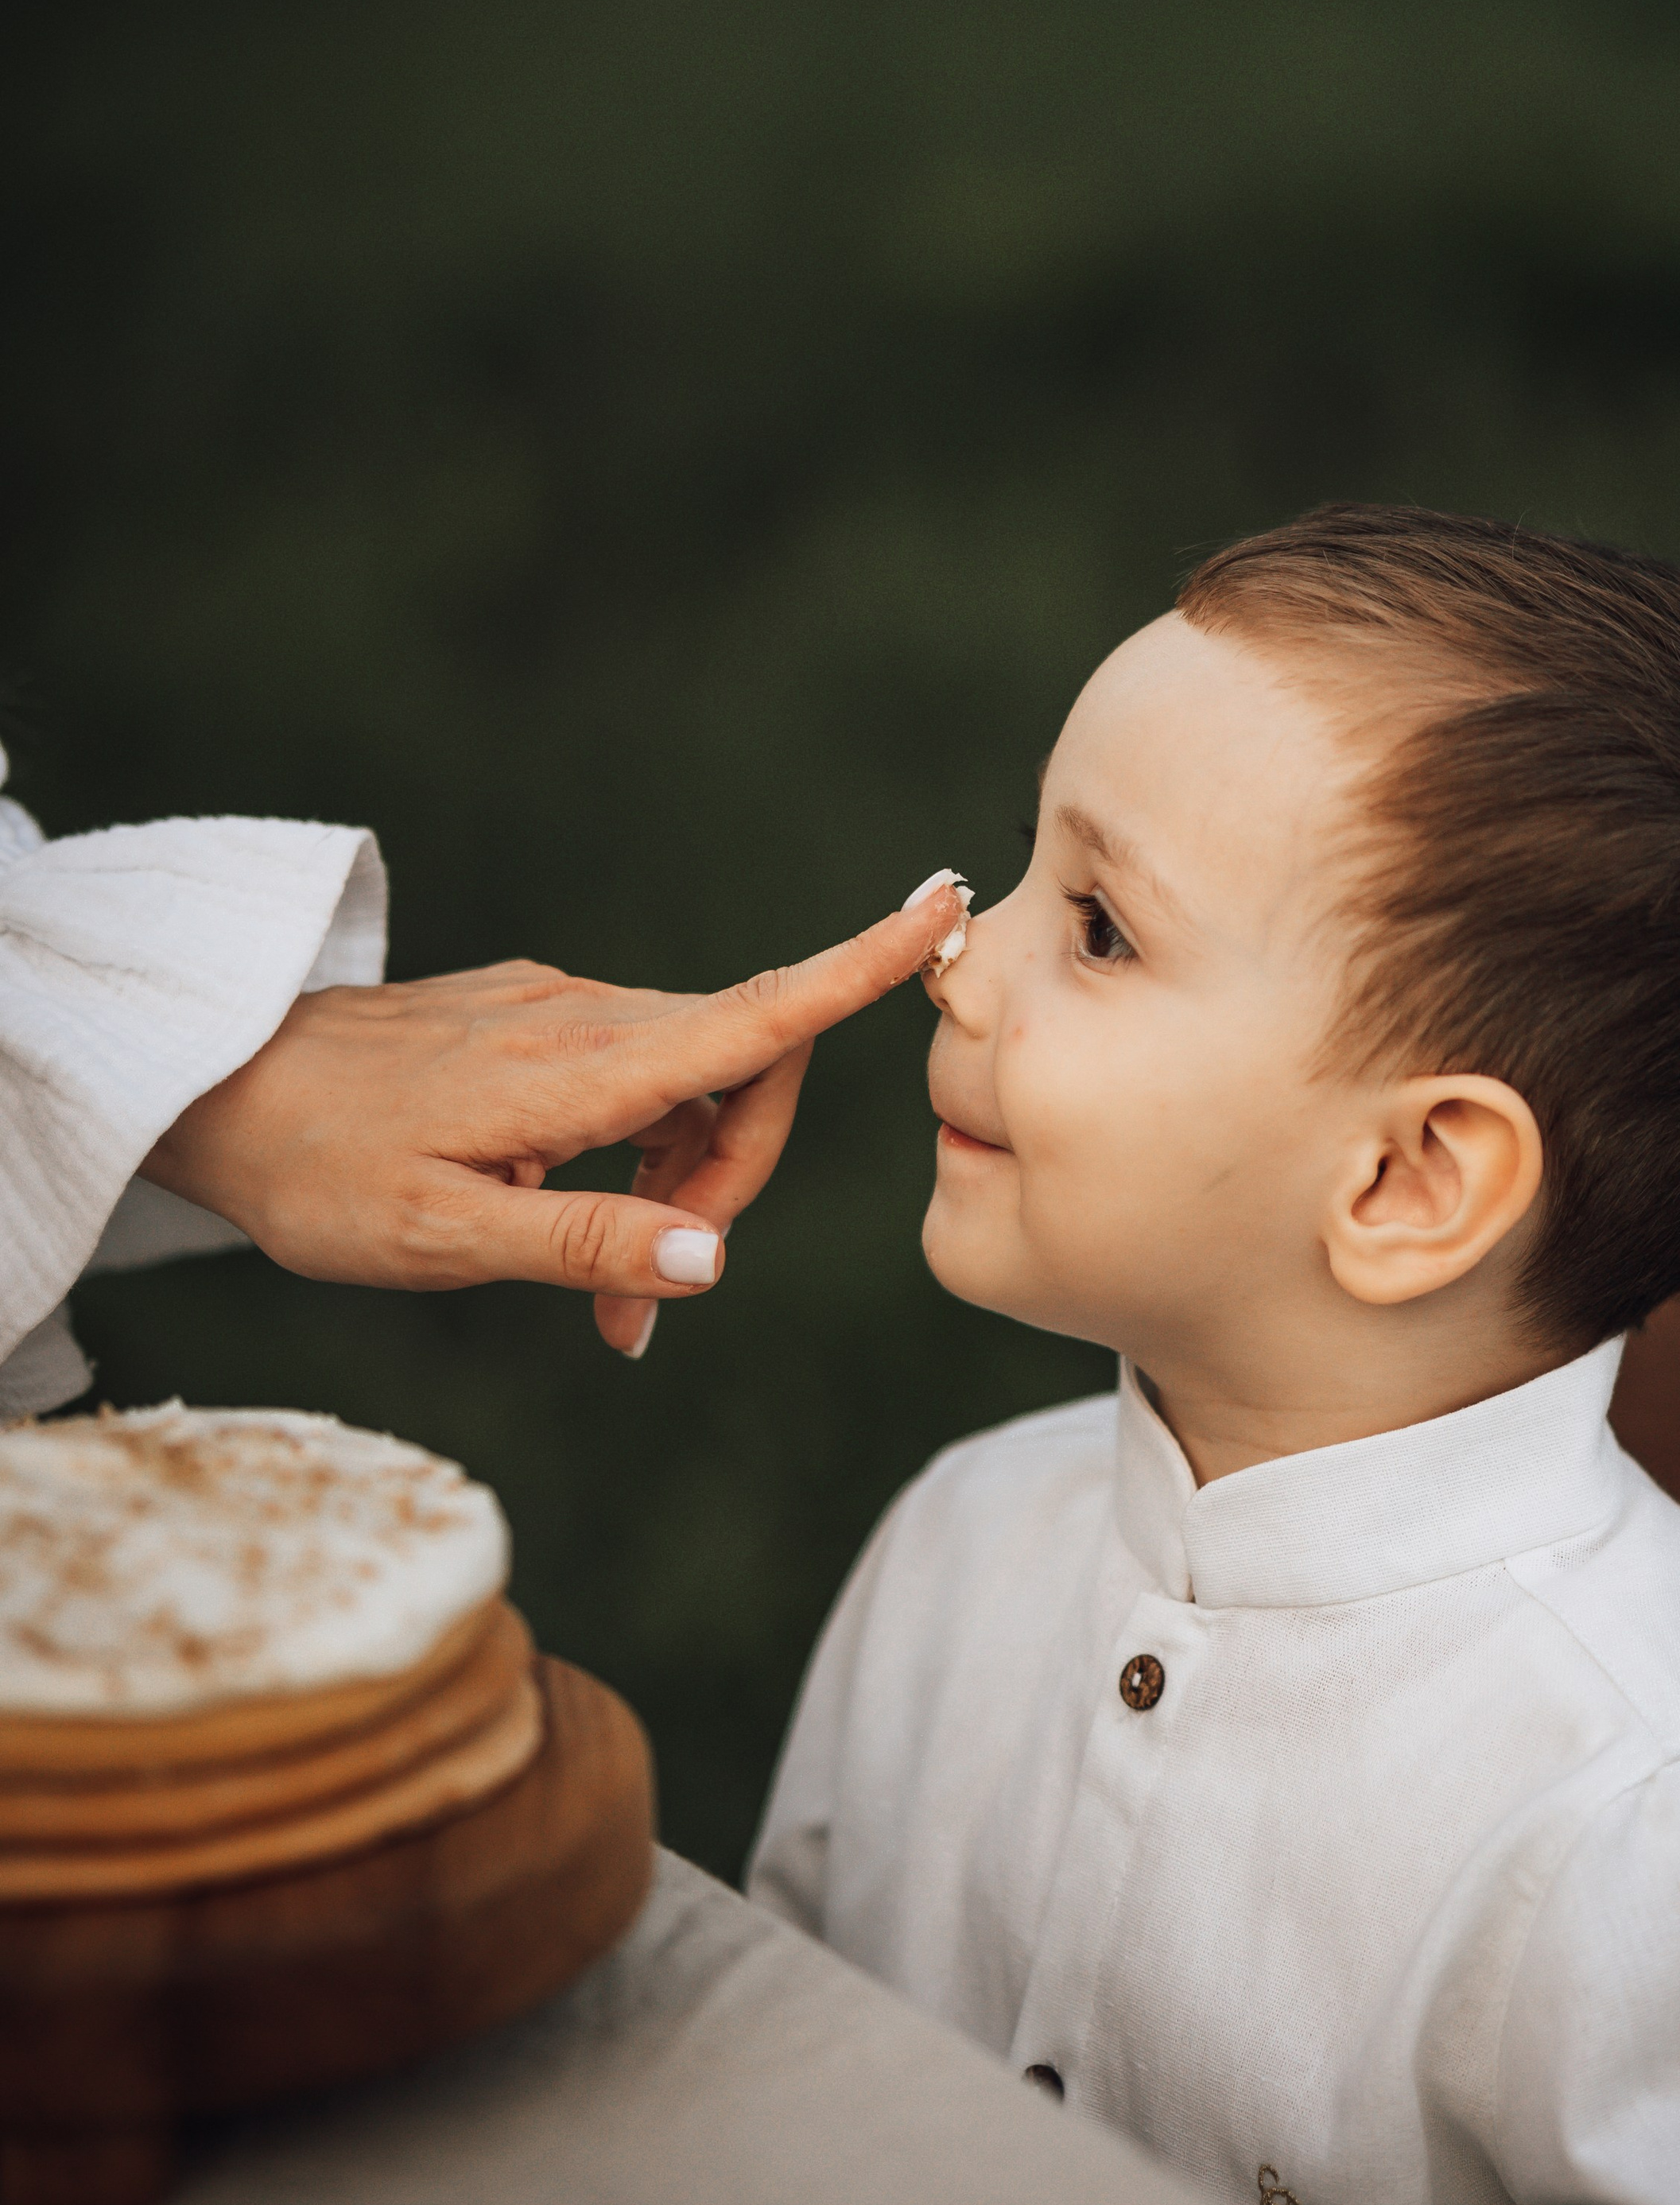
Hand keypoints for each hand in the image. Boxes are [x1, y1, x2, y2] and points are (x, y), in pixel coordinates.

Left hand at [139, 884, 965, 1354]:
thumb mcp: (439, 1239)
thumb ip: (582, 1245)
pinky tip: (570, 1223)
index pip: (758, 1009)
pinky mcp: (536, 1019)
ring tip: (603, 1298)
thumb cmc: (316, 1173)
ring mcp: (562, 1009)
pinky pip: (638, 1074)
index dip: (859, 962)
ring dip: (683, 1184)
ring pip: (695, 1077)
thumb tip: (710, 1263)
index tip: (942, 900)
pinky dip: (639, 1155)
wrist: (211, 1087)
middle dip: (735, 1183)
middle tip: (646, 1304)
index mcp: (581, 1069)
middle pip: (748, 1071)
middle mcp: (587, 1019)